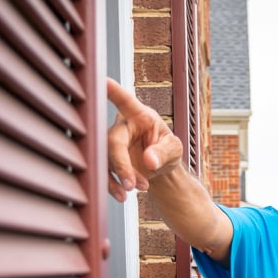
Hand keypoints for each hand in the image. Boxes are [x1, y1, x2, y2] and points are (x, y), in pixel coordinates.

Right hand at [106, 78, 183, 201]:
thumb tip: (149, 161)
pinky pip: (103, 172)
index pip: (126, 101)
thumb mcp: (174, 149)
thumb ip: (164, 153)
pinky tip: (123, 196)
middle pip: (112, 142)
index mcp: (139, 116)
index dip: (114, 92)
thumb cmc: (167, 150)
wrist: (161, 169)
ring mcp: (111, 143)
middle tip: (133, 184)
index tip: (104, 81)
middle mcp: (121, 126)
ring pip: (105, 159)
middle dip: (121, 165)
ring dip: (120, 178)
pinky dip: (112, 186)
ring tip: (138, 189)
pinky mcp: (107, 159)